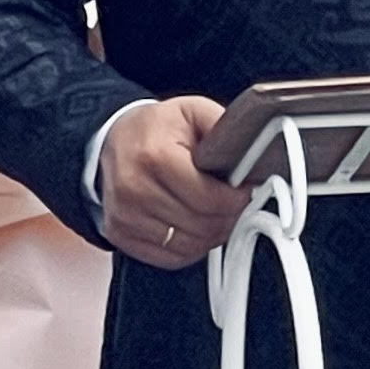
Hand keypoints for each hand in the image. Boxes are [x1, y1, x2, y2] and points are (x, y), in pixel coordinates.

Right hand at [103, 97, 246, 270]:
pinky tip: (200, 229)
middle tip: (239, 205)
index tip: (247, 192)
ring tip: (221, 215)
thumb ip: (225, 127)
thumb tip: (255, 148)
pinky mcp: (120, 235)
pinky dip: (192, 248)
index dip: (237, 200)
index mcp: (154, 157)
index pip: (208, 198)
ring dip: (213, 235)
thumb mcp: (194, 111)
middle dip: (229, 217)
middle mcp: (134, 190)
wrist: (114, 139)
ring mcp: (124, 216)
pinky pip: (169, 257)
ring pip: (188, 245)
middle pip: (200, 225)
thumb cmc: (157, 127)